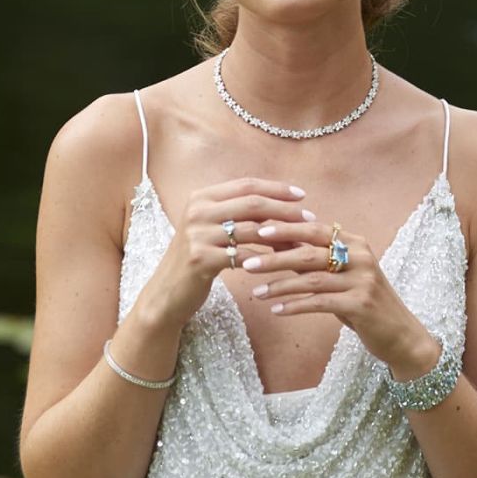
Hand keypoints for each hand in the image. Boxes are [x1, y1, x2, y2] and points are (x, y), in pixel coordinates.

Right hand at [143, 178, 316, 327]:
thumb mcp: (211, 228)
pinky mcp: (200, 259)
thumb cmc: (197, 258)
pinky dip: (265, 258)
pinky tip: (281, 262)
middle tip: (309, 217)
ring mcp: (197, 234)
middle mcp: (197, 211)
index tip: (301, 195)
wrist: (167, 292)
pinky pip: (243, 255)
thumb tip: (279, 202)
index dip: (276, 188)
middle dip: (285, 210)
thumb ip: (236, 212)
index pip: (246, 185)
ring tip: (301, 242)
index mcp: (201, 197)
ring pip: (251, 230)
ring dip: (281, 236)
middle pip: (252, 203)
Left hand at [240, 221, 437, 374]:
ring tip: (255, 291)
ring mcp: (362, 280)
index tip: (257, 229)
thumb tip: (274, 242)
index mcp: (356, 243)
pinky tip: (276, 309)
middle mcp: (361, 257)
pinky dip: (294, 306)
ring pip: (311, 279)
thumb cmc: (363, 302)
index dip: (286, 228)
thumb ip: (313, 259)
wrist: (400, 334)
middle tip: (246, 262)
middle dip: (274, 258)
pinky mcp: (360, 304)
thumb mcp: (341, 276)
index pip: (315, 229)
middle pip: (309, 253)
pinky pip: (319, 303)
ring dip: (279, 285)